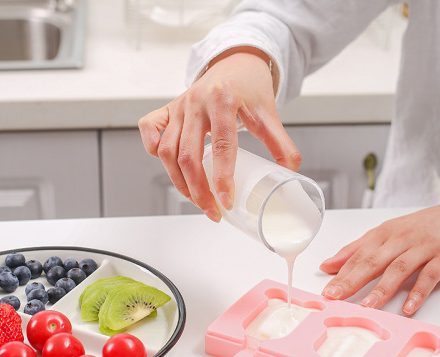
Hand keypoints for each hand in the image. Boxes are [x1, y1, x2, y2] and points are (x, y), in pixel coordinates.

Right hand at [138, 47, 300, 221]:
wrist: (235, 62)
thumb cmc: (251, 89)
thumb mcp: (270, 115)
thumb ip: (282, 147)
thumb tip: (289, 177)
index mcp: (224, 100)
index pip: (221, 146)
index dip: (223, 179)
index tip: (226, 202)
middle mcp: (196, 102)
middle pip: (188, 156)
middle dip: (199, 191)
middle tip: (212, 211)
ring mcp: (179, 105)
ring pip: (167, 151)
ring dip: (179, 182)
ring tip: (197, 200)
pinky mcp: (168, 108)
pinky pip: (150, 129)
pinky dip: (152, 149)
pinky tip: (169, 167)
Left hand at [320, 202, 439, 314]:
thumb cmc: (415, 228)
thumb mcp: (382, 234)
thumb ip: (354, 251)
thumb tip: (327, 265)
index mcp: (382, 235)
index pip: (358, 256)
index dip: (341, 274)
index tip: (327, 290)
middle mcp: (399, 241)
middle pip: (373, 262)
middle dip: (353, 280)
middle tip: (336, 296)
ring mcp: (422, 249)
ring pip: (398, 269)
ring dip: (382, 289)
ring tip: (367, 306)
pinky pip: (429, 277)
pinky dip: (418, 293)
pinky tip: (408, 308)